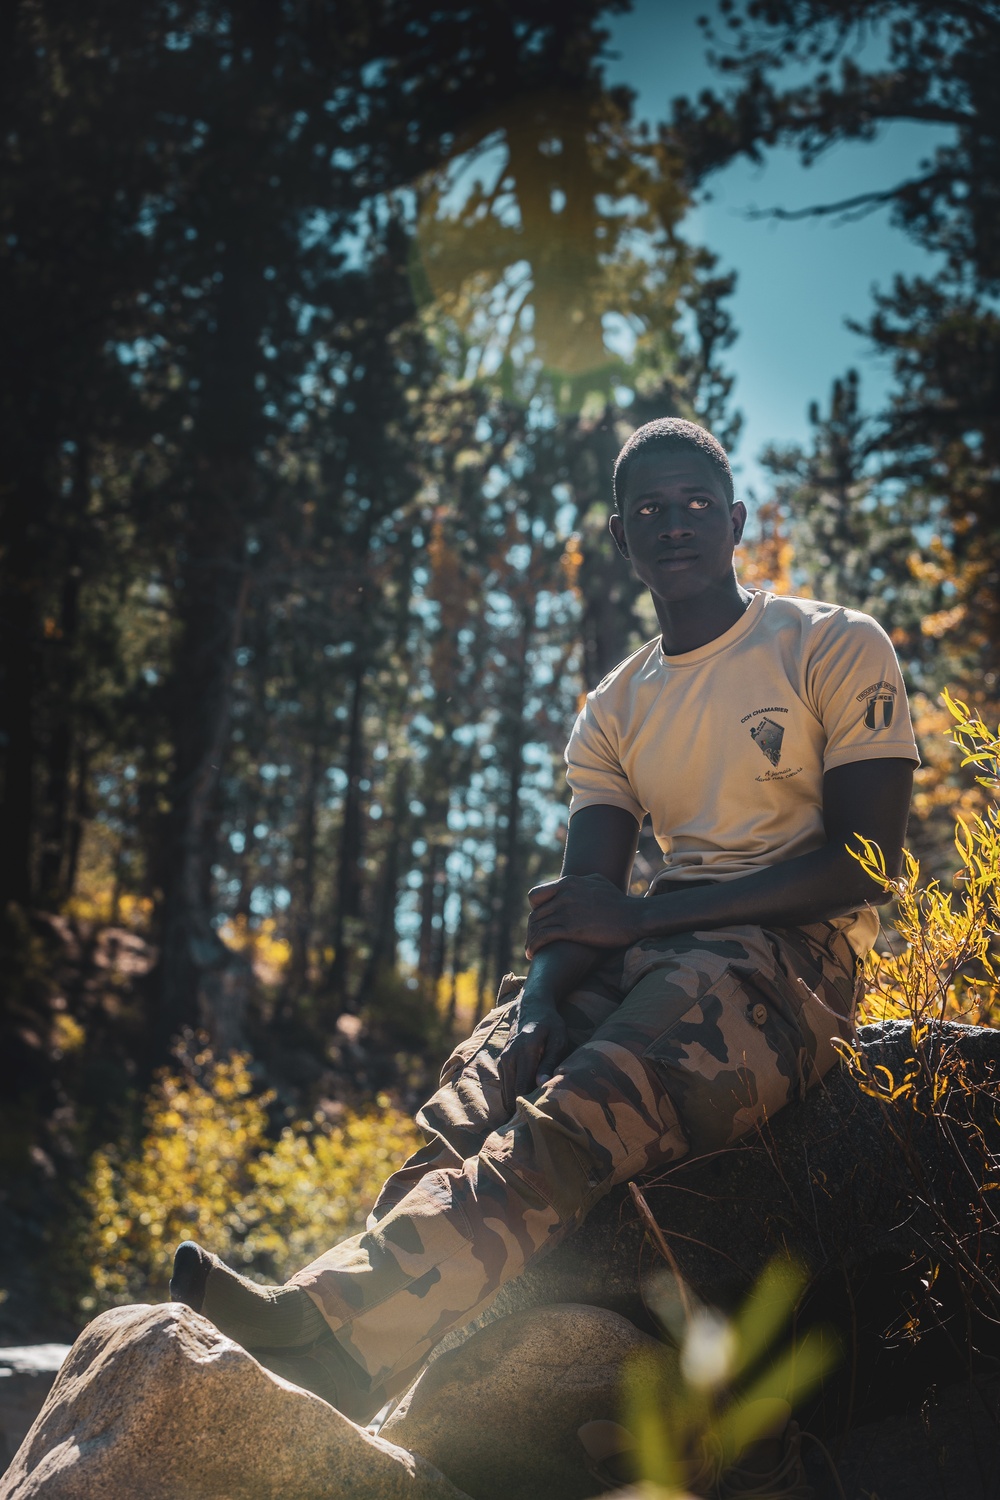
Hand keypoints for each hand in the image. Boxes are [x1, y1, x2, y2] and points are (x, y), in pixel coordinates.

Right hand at [497, 1003, 568, 1112]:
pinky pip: (504, 1085)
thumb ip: (549, 1062)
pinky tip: (521, 1105)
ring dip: (515, 1104)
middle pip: (511, 1092)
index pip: (522, 1086)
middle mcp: (509, 1056)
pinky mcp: (501, 1062)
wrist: (532, 1008)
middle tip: (531, 1123)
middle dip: (520, 1108)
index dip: (528, 1103)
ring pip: (506, 1091)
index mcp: (525, 1051)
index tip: (536, 1116)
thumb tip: (541, 1084)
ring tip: (526, 1118)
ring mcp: (503, 1059)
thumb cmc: (550, 1025)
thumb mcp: (558, 1040)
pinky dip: (511, 1096)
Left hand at [525, 873, 642, 958]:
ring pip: (536, 926)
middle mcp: (564, 894)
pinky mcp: (571, 928)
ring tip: (530, 951)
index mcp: (569, 882)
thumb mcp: (598, 882)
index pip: (535, 896)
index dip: (535, 910)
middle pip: (534, 914)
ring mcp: (567, 911)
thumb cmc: (620, 903)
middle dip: (531, 930)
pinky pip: (543, 937)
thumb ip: (581, 882)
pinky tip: (533, 954)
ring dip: (530, 940)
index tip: (541, 922)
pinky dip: (534, 946)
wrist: (635, 917)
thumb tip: (573, 883)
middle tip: (532, 941)